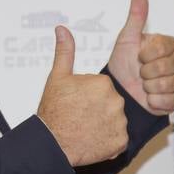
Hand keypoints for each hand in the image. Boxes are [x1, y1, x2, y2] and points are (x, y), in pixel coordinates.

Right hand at [37, 26, 127, 166]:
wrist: (52, 143)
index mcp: (103, 83)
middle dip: (98, 108)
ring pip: (115, 120)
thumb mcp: (57, 77)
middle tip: (80, 115)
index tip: (76, 102)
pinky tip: (93, 139)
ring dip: (104, 124)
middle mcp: (116, 101)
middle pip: (110, 102)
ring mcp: (119, 122)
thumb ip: (65, 51)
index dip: (88, 94)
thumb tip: (62, 29)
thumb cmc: (54, 110)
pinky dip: (108, 139)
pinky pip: (118, 138)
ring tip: (85, 128)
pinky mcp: (120, 141)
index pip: (102, 87)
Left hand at [105, 0, 173, 116]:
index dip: (145, 55)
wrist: (120, 90)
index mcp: (169, 44)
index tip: (138, 57)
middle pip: (164, 67)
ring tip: (144, 84)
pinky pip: (168, 100)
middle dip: (145, 72)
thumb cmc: (124, 63)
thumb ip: (136, 16)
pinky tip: (149, 96)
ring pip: (166, 84)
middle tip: (140, 72)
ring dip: (148, 87)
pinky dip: (154, 100)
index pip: (161, 48)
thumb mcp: (127, 38)